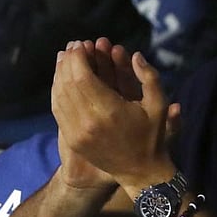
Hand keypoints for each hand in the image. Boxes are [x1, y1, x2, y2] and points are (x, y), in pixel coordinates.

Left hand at [52, 41, 173, 190]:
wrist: (140, 172)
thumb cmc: (152, 136)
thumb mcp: (159, 105)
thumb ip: (149, 77)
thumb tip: (135, 55)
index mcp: (109, 110)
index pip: (82, 76)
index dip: (79, 57)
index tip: (83, 44)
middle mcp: (88, 121)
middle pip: (68, 83)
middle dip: (69, 61)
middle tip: (73, 47)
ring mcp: (77, 132)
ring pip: (59, 95)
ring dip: (60, 74)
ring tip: (65, 58)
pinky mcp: (72, 139)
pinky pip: (58, 109)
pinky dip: (57, 91)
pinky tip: (62, 79)